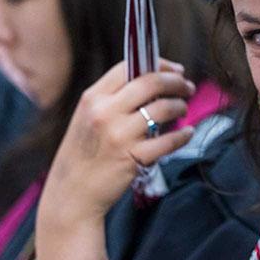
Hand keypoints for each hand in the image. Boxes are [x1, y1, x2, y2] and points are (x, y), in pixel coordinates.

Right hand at [35, 59, 194, 259]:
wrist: (71, 195)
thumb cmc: (83, 153)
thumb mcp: (88, 118)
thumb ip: (113, 98)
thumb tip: (153, 80)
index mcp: (92, 98)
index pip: (129, 67)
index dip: (158, 64)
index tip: (176, 70)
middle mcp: (105, 113)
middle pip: (151, 83)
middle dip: (176, 82)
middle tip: (188, 87)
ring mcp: (119, 136)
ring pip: (163, 108)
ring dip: (180, 106)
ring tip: (183, 109)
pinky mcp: (133, 158)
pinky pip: (168, 141)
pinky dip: (183, 135)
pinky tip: (188, 132)